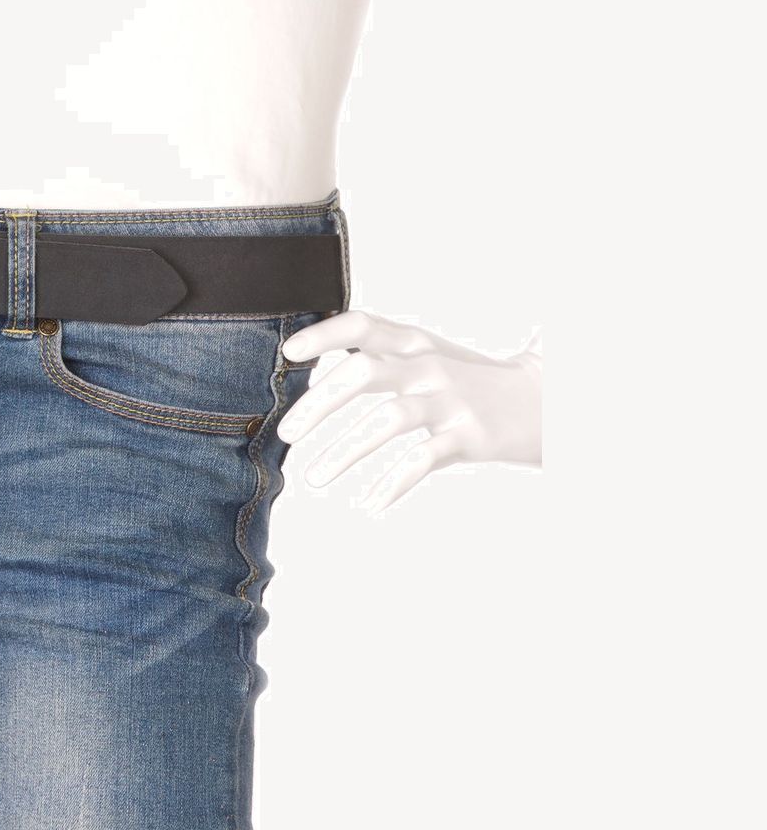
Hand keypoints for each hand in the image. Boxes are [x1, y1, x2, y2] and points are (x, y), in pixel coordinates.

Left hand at [277, 311, 541, 514]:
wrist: (543, 401)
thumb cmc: (467, 380)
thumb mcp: (426, 357)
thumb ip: (380, 356)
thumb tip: (308, 359)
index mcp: (413, 342)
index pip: (362, 325)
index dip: (323, 335)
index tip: (288, 353)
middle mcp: (429, 366)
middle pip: (364, 372)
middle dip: (319, 402)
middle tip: (286, 433)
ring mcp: (450, 401)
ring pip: (387, 420)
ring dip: (344, 451)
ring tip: (313, 478)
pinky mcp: (469, 438)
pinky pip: (422, 461)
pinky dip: (391, 484)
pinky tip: (367, 504)